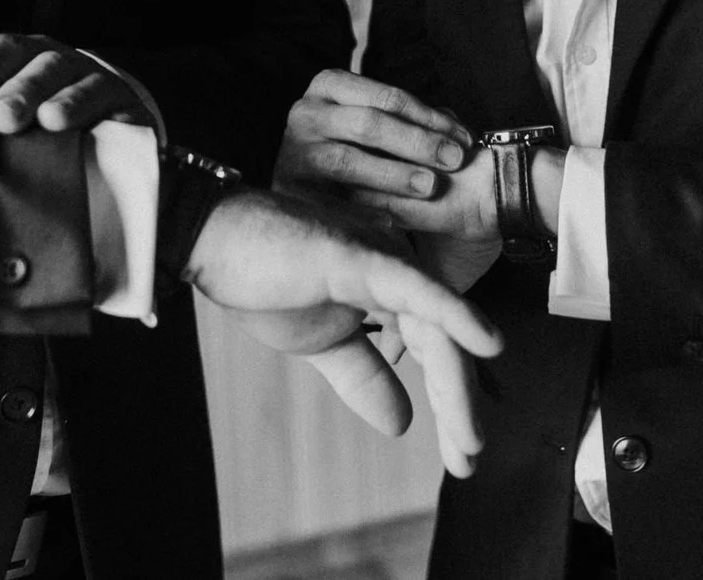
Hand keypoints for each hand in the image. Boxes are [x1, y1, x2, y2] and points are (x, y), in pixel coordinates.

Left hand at [0, 34, 150, 133]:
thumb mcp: (15, 123)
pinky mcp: (122, 102)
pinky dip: (85, 106)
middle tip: (1, 117)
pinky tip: (68, 123)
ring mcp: (92, 78)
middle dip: (19, 88)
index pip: (4, 49)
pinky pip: (103, 97)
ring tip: (47, 119)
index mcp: (27, 60)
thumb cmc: (44, 133)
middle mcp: (59, 63)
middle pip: (37, 63)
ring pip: (69, 76)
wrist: (112, 142)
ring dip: (55, 96)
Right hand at [187, 188, 501, 476]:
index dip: (451, 405)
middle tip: (469, 458)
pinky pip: (417, 290)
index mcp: (393, 294)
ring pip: (437, 329)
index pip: (434, 354)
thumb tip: (403, 424)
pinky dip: (455, 315)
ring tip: (470, 436)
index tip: (462, 459)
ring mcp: (385, 263)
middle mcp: (401, 275)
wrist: (214, 243)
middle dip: (458, 405)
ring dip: (457, 385)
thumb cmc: (264, 283)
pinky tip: (488, 343)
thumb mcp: (322, 345)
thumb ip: (365, 376)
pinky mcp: (363, 257)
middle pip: (444, 345)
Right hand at [277, 70, 474, 205]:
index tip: (464, 139)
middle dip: (417, 143)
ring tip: (429, 186)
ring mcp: (292, 151)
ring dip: (392, 175)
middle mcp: (306, 113)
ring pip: (347, 161)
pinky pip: (328, 202)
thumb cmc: (352, 145)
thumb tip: (458, 131)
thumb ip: (411, 122)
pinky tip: (392, 222)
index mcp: (329, 85)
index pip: (387, 97)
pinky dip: (361, 211)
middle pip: (368, 124)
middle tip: (454, 160)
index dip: (429, 118)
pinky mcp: (286, 188)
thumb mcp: (374, 122)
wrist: (300, 178)